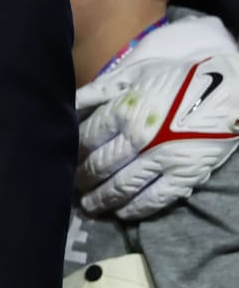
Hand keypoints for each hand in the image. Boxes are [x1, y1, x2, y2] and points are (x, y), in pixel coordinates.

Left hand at [76, 53, 238, 219]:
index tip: (64, 160)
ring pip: (122, 186)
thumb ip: (98, 91)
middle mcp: (138, 138)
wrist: (230, 89)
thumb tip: (67, 105)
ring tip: (89, 206)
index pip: (85, 139)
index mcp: (123, 110)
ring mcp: (162, 159)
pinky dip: (134, 209)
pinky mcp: (186, 174)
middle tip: (73, 187)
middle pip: (99, 165)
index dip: (72, 152)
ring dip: (101, 199)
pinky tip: (122, 213)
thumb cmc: (178, 78)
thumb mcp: (134, 74)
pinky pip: (155, 199)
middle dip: (82, 179)